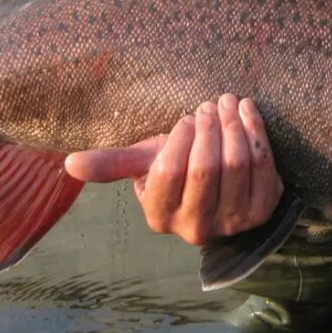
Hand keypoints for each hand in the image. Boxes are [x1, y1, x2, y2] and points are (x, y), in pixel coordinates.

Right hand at [63, 94, 282, 245]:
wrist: (222, 189)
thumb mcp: (145, 164)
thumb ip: (111, 163)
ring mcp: (232, 223)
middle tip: (210, 105)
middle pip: (206, 169)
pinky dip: (256, 133)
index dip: (180, 139)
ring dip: (234, 126)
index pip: (170, 172)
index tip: (186, 119)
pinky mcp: (262, 212)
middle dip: (209, 128)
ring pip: (237, 165)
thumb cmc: (179, 169)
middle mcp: (195, 229)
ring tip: (228, 103)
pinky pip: (263, 166)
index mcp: (160, 217)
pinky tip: (248, 113)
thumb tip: (68, 163)